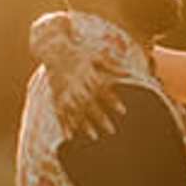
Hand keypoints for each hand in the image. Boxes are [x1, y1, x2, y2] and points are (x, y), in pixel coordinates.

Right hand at [28, 11, 124, 140]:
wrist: (55, 49)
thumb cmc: (80, 53)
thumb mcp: (98, 57)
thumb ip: (113, 66)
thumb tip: (130, 71)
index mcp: (89, 76)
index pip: (103, 90)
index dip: (113, 101)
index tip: (124, 111)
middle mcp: (78, 85)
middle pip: (90, 104)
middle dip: (100, 117)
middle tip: (112, 130)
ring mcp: (66, 92)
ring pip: (76, 111)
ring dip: (84, 124)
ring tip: (94, 136)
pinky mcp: (56, 95)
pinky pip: (60, 112)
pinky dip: (64, 124)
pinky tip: (70, 136)